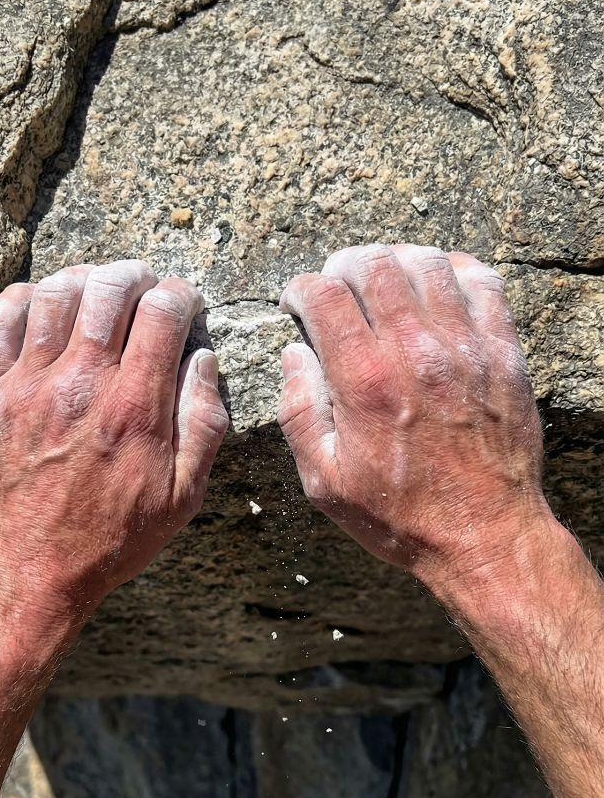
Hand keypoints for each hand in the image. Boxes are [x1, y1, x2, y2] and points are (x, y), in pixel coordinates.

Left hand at [0, 260, 227, 624]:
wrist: (31, 570)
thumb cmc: (113, 538)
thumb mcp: (183, 496)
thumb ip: (203, 423)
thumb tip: (203, 359)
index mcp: (134, 408)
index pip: (162, 312)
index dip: (181, 295)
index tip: (185, 303)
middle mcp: (81, 385)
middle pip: (110, 289)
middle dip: (137, 275)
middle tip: (145, 286)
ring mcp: (29, 385)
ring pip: (55, 294)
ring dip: (85, 278)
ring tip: (98, 288)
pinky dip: (22, 298)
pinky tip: (42, 304)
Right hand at [277, 243, 550, 586]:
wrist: (483, 536)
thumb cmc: (399, 515)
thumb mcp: (323, 480)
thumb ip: (299, 411)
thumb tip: (294, 354)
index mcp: (364, 381)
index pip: (323, 294)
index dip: (301, 288)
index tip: (297, 303)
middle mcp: (414, 351)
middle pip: (373, 264)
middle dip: (343, 266)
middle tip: (336, 287)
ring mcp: (464, 346)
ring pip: (426, 262)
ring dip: (395, 262)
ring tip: (383, 282)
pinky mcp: (502, 351)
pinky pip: (481, 281)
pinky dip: (452, 270)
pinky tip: (436, 286)